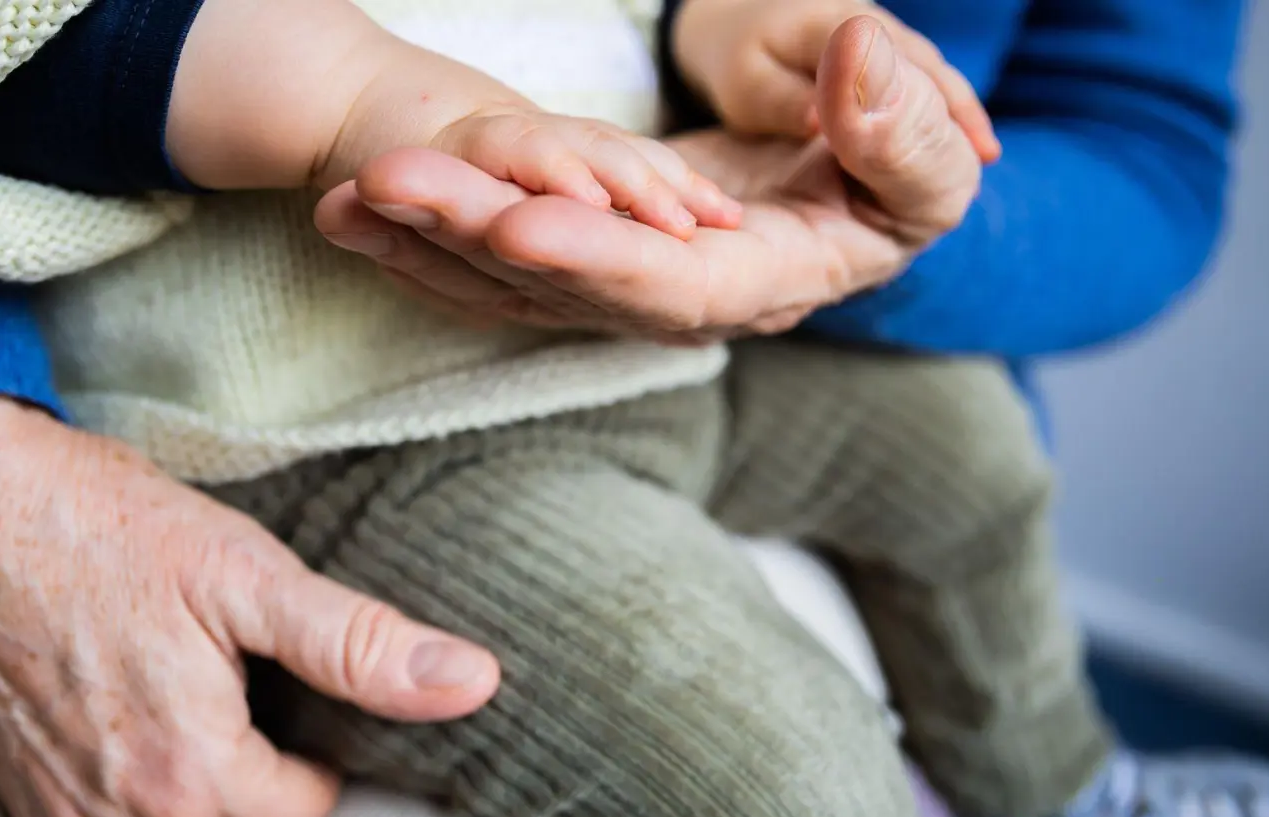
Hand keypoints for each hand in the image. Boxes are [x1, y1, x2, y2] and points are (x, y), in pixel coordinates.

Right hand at [0, 395, 499, 816]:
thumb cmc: (91, 521)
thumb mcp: (244, 572)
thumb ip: (360, 645)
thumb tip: (473, 684)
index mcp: (191, 776)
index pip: (308, 809)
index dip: (320, 740)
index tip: (291, 670)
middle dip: (263, 761)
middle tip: (238, 664)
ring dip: (203, 773)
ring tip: (184, 673)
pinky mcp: (13, 798)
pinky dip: (138, 775)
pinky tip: (126, 691)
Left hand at [315, 17, 981, 339]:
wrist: (847, 209)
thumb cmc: (895, 184)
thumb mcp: (925, 167)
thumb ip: (900, 128)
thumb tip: (857, 57)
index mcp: (762, 284)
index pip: (668, 284)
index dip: (593, 256)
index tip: (517, 221)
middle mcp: (677, 308)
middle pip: (561, 287)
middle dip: (471, 238)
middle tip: (386, 187)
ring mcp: (620, 296)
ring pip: (510, 283)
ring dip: (424, 242)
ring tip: (344, 198)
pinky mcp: (583, 273)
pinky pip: (494, 272)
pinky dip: (424, 247)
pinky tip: (356, 217)